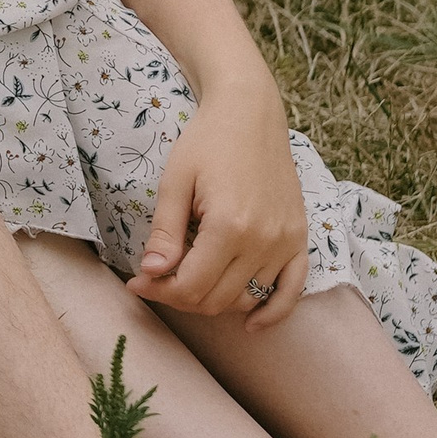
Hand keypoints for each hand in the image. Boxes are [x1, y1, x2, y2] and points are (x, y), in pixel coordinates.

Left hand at [127, 87, 310, 328]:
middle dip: (179, 296)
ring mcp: (286, 242)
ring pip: (246, 298)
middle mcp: (263, 240)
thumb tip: (152, 274)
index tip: (136, 282)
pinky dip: (273, 312)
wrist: (250, 113)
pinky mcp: (299, 238)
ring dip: (214, 300)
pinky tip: (251, 324)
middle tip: (155, 280)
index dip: (158, 290)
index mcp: (229, 226)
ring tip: (189, 281)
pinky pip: (292, 291)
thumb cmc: (207, 141)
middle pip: (216, 298)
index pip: (191, 285)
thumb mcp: (175, 180)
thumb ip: (165, 231)